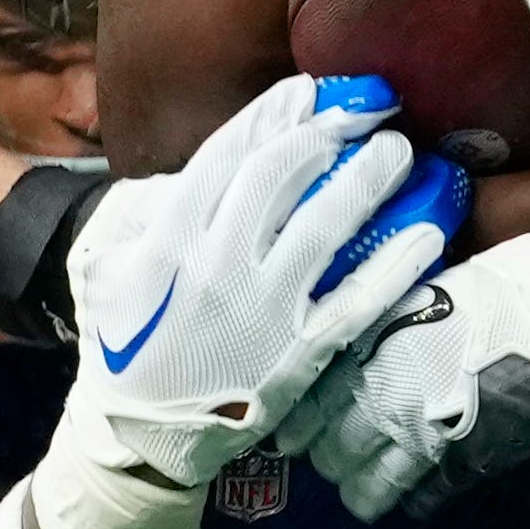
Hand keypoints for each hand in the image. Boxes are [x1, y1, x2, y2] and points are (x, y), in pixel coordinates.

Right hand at [60, 74, 446, 488]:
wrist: (142, 436)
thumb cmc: (124, 345)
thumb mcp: (104, 268)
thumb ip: (143, 211)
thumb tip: (197, 168)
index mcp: (167, 240)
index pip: (227, 156)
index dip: (271, 116)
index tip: (306, 92)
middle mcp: (217, 267)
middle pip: (280, 178)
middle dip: (326, 134)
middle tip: (364, 112)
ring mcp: (261, 312)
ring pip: (324, 228)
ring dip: (366, 182)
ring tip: (397, 152)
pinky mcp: (296, 354)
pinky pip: (354, 301)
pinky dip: (392, 266)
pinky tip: (424, 233)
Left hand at [281, 233, 529, 521]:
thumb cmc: (501, 285)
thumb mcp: (426, 281)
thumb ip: (387, 307)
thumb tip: (366, 308)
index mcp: (367, 352)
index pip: (306, 404)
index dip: (296, 423)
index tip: (289, 433)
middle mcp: (382, 400)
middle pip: (330, 451)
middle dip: (328, 456)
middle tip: (331, 456)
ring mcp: (420, 439)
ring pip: (366, 485)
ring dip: (360, 488)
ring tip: (359, 489)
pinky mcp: (461, 466)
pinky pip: (420, 498)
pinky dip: (410, 501)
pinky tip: (408, 500)